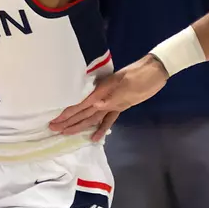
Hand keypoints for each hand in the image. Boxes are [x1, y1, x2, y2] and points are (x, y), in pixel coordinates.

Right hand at [49, 56, 169, 139]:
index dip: (67, 115)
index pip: (80, 106)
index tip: (55, 122)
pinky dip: (102, 127)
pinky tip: (95, 137)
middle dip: (68, 121)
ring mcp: (111, 102)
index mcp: (102, 92)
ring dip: (79, 125)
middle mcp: (103, 98)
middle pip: (82, 113)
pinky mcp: (120, 105)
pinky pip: (108, 118)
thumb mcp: (128, 84)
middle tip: (53, 128)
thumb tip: (95, 105)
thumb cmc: (142, 76)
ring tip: (66, 132)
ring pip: (91, 117)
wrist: (155, 70)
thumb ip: (112, 96)